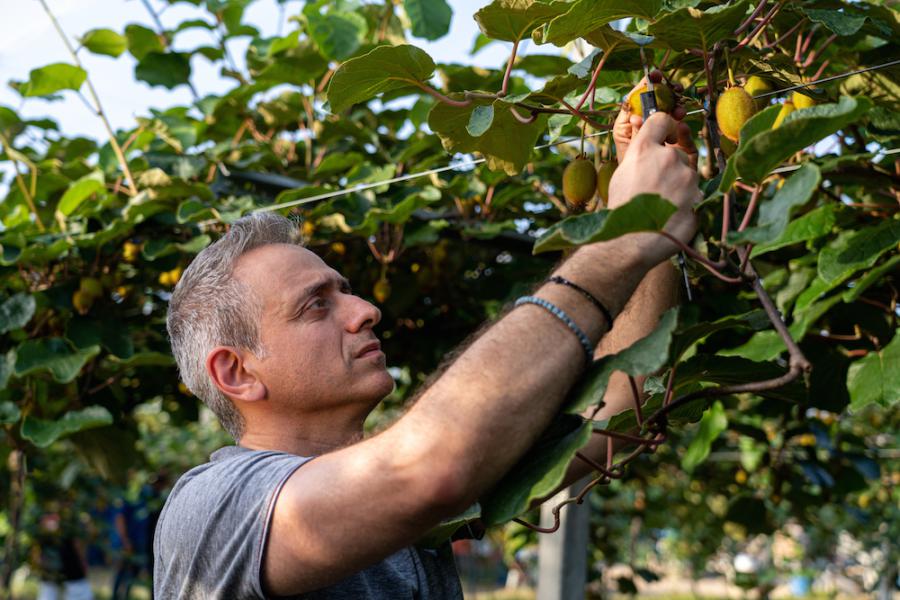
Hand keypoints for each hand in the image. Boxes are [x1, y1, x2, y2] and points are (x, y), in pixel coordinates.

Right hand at [607, 111, 699, 260]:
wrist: (629, 244)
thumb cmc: (621, 210)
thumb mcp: (622, 173)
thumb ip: (639, 152)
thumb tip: (646, 135)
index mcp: (645, 149)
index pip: (662, 119)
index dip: (664, 127)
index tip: (665, 136)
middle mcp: (669, 158)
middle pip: (675, 154)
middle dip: (668, 167)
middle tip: (653, 188)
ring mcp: (687, 179)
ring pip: (687, 176)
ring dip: (678, 187)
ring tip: (660, 206)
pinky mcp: (699, 199)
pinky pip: (693, 196)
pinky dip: (684, 205)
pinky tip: (669, 216)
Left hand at [613, 78, 694, 167]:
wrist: (643, 200)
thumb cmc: (627, 170)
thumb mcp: (625, 142)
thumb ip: (630, 126)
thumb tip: (636, 114)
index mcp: (635, 122)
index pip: (643, 97)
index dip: (649, 84)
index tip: (654, 75)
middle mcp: (653, 129)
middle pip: (663, 103)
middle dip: (668, 94)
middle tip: (673, 88)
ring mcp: (669, 139)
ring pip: (677, 117)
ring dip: (678, 110)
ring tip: (678, 110)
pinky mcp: (683, 152)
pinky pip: (686, 136)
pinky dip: (684, 129)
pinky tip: (682, 126)